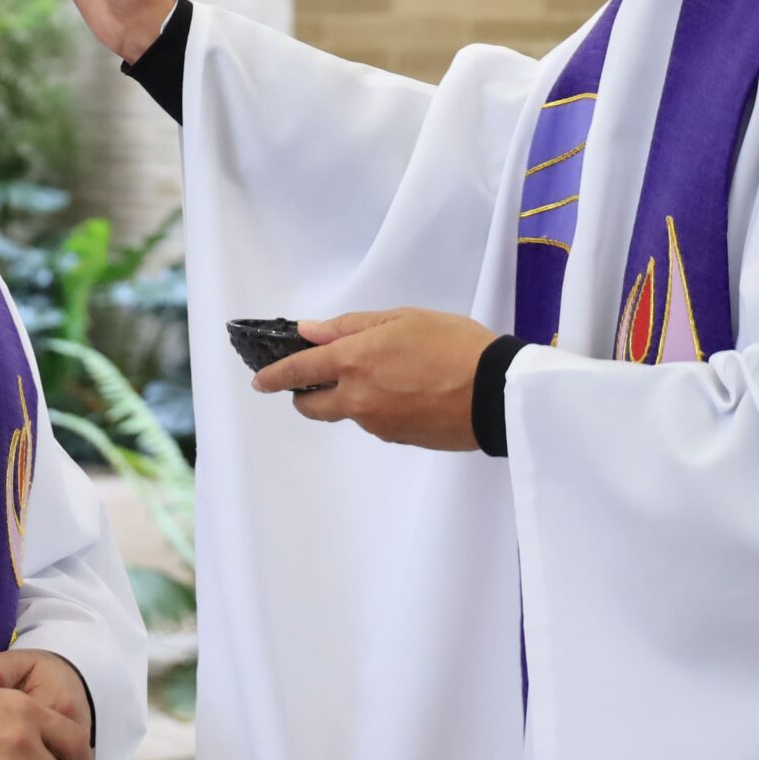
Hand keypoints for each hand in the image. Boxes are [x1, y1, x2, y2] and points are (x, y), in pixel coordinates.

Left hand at [252, 308, 493, 451]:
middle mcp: (357, 397)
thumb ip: (351, 326)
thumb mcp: (402, 319)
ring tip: (391, 375)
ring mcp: (377, 423)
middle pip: (312, 406)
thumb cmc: (454, 345)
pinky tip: (408, 392)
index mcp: (353, 361)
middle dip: (306, 395)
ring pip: (348, 413)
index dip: (275, 376)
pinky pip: (376, 422)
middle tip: (318, 381)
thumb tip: (311, 332)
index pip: (299, 371)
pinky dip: (380, 408)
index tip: (261, 381)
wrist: (497, 393)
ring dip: (352, 398)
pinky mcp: (399, 439)